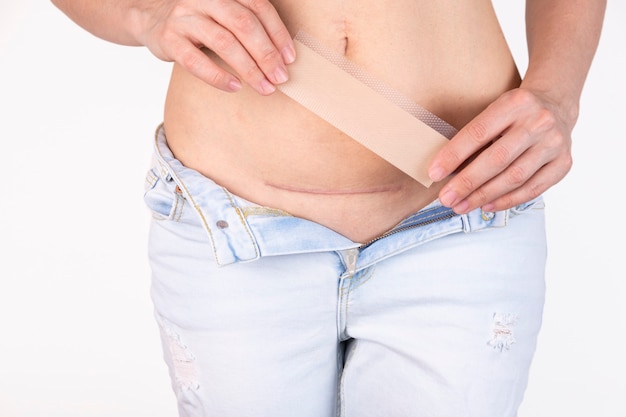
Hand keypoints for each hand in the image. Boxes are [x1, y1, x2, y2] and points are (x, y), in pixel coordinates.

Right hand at [134, 0, 294, 94]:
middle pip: (244, 24)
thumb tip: (282, 58)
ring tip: (264, 87)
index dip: (277, 33)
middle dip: (266, 53)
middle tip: (280, 77)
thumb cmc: (199, 22)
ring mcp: (185, 17)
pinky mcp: (169, 39)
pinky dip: (219, 76)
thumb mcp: (223, 14)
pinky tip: (235, 87)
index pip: (258, 7)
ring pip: (224, 42)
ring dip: (249, 69)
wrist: (150, 19)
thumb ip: (247, 25)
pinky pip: (196, 61)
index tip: (290, 58)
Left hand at [428, 87, 575, 213]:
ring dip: (483, 196)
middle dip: (467, 183)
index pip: (478, 133)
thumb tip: (444, 172)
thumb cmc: (513, 113)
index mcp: (515, 103)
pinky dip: (507, 200)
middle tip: (445, 199)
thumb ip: (474, 138)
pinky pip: (533, 189)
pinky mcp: (564, 163)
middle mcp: (538, 122)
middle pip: (497, 159)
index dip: (453, 155)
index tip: (434, 174)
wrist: (556, 105)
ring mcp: (554, 143)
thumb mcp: (495, 112)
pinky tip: (486, 206)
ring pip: (514, 177)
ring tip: (461, 206)